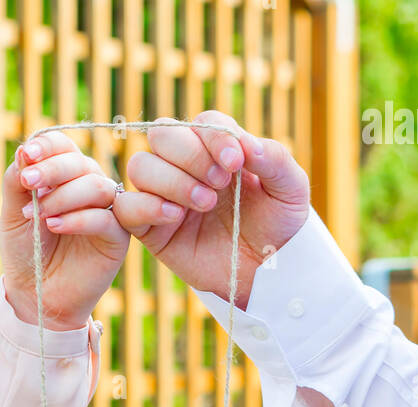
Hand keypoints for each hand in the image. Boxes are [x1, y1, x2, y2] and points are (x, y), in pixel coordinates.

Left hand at [1, 132, 129, 331]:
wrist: (36, 297)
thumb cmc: (26, 253)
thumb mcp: (13, 213)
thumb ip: (17, 182)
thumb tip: (24, 149)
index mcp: (66, 177)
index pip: (64, 147)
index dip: (47, 146)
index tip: (26, 155)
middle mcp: (90, 189)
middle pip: (81, 162)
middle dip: (52, 169)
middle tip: (27, 182)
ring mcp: (107, 213)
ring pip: (97, 186)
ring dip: (64, 196)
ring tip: (39, 215)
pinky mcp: (117, 239)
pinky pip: (106, 218)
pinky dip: (78, 218)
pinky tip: (54, 226)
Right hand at [112, 112, 309, 310]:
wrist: (265, 274)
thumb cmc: (276, 228)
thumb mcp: (290, 190)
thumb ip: (275, 158)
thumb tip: (246, 143)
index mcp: (217, 149)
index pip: (202, 122)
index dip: (215, 137)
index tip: (237, 163)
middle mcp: (185, 167)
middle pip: (163, 134)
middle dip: (191, 155)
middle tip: (219, 184)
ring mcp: (164, 196)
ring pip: (140, 166)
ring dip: (171, 179)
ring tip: (204, 203)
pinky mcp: (150, 229)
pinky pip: (127, 207)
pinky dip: (146, 205)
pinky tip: (176, 217)